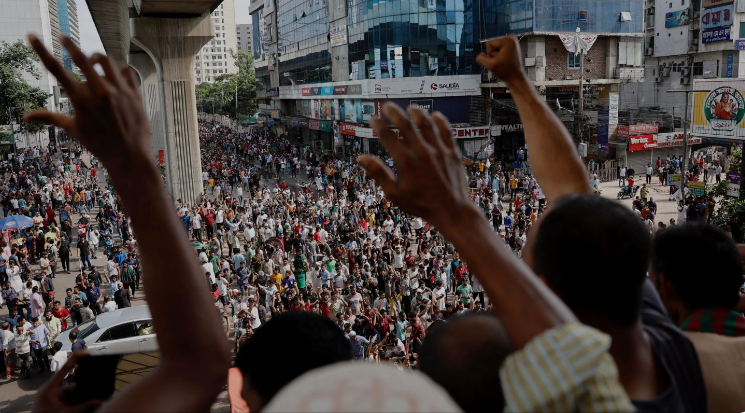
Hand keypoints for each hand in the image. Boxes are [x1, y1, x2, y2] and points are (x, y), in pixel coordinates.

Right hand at [25, 35, 150, 175]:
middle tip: (64, 38)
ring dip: (97, 58)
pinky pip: (127, 72)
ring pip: (106, 60)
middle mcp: (99, 92)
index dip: (41, 50)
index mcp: (80, 99)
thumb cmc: (98, 144)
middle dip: (69, 44)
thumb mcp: (73, 129)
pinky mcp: (135, 94)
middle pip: (81, 57)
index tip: (32, 36)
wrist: (129, 156)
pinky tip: (115, 76)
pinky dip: (119, 71)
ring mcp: (119, 91)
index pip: (56, 70)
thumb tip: (26, 116)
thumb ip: (50, 117)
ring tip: (93, 62)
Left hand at [32, 351, 101, 412]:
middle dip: (86, 391)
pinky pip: (73, 402)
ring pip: (76, 396)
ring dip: (84, 401)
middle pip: (75, 386)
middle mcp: (54, 391)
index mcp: (51, 387)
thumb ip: (84, 407)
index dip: (76, 358)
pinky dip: (80, 405)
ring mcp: (57, 398)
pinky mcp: (59, 405)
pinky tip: (89, 407)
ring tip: (94, 403)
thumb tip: (101, 402)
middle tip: (98, 394)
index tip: (87, 352)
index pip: (65, 368)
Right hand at [359, 106, 474, 232]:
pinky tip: (435, 116)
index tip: (374, 119)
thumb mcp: (395, 193)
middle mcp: (423, 152)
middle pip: (406, 125)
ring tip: (411, 108)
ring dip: (418, 114)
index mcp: (406, 162)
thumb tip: (361, 158)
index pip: (388, 136)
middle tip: (387, 106)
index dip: (379, 125)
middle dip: (395, 113)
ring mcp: (439, 151)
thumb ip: (378, 173)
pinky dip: (440, 121)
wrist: (452, 211)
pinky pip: (446, 131)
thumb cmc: (421, 204)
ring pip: (427, 124)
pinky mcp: (453, 152)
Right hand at [475, 35, 526, 84]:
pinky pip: (498, 49)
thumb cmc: (506, 71)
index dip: (491, 54)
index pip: (489, 43)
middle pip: (492, 44)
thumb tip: (480, 55)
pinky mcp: (511, 46)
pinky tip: (505, 60)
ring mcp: (512, 41)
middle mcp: (511, 38)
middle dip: (494, 54)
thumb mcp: (490, 65)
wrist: (516, 77)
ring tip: (504, 61)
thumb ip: (481, 59)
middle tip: (502, 61)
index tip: (500, 60)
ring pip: (494, 47)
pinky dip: (499, 55)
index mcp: (507, 40)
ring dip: (497, 56)